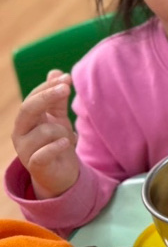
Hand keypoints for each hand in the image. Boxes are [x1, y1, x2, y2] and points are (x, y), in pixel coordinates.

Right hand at [12, 70, 79, 198]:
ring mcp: (25, 150)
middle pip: (28, 109)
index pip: (32, 99)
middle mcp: (20, 133)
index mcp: (26, 120)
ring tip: (68, 140)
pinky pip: (44, 153)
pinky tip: (66, 143)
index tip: (67, 78)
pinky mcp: (35, 165)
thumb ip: (57, 99)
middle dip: (47, 97)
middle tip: (66, 88)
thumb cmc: (58, 143)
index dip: (47, 87)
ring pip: (45, 130)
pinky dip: (56, 147)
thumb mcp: (59, 119)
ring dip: (63, 132)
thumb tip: (56, 72)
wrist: (61, 174)